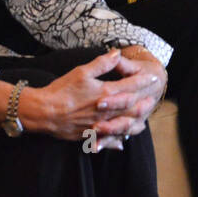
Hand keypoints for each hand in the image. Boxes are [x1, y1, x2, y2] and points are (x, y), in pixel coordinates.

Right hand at [14, 49, 160, 142]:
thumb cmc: (61, 90)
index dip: (143, 81)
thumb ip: (102, 63)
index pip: (130, 86)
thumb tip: (117, 53)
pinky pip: (107, 139)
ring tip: (142, 120)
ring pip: (123, 125)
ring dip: (134, 122)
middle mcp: (106, 111)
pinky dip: (116, 140)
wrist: (43, 112)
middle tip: (152, 99)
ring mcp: (99, 124)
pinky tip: (121, 143)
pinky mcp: (89, 134)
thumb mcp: (82, 72)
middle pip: (131, 108)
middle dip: (144, 102)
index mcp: (106, 93)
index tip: (153, 77)